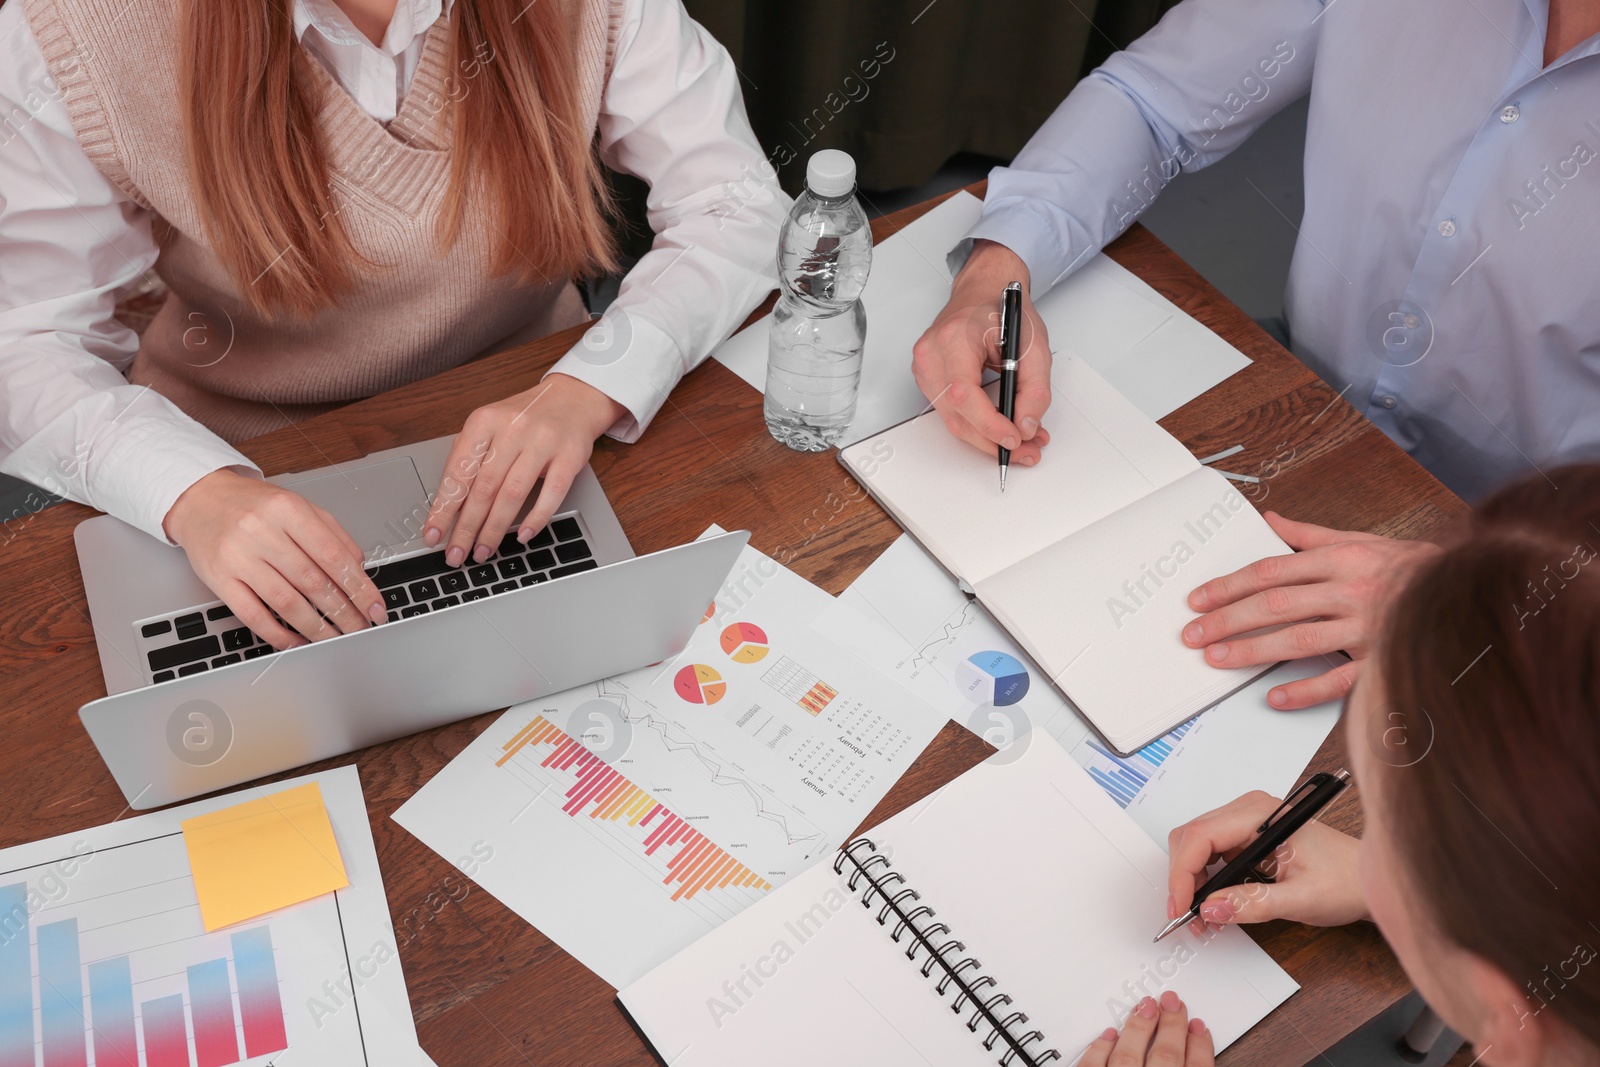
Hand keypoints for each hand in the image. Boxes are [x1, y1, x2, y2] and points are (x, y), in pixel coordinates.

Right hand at [164, 469, 385, 648]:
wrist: (199, 499)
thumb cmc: (253, 505)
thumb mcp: (298, 506)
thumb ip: (332, 534)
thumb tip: (360, 568)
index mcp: (288, 510)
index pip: (334, 556)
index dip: (360, 587)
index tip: (375, 607)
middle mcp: (262, 532)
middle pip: (313, 582)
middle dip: (344, 611)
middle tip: (361, 628)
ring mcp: (238, 557)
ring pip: (286, 602)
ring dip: (316, 627)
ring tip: (336, 638)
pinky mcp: (219, 579)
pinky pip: (253, 615)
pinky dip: (279, 634)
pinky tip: (297, 641)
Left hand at [423, 373, 625, 565]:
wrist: (573, 399)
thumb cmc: (525, 419)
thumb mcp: (490, 427)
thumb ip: (470, 458)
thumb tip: (448, 506)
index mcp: (484, 421)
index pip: (458, 472)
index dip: (444, 508)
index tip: (434, 535)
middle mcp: (512, 429)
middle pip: (483, 488)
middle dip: (466, 527)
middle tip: (456, 554)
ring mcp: (543, 442)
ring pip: (513, 494)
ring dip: (495, 529)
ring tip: (482, 551)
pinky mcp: (570, 457)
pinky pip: (551, 494)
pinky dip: (535, 518)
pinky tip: (521, 535)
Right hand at [912, 240, 1051, 463]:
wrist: (983, 291)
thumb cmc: (1003, 310)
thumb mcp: (1034, 345)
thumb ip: (1035, 389)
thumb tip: (1026, 425)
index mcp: (955, 338)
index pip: (964, 394)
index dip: (989, 424)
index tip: (1015, 439)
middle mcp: (932, 353)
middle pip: (956, 416)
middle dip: (994, 440)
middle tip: (1027, 449)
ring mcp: (924, 367)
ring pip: (952, 421)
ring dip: (986, 438)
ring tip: (1019, 441)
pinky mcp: (927, 378)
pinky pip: (949, 414)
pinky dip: (976, 426)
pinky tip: (998, 427)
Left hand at [1077, 991, 1212, 1066]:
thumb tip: (1195, 1054)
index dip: (1200, 1046)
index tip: (1199, 1028)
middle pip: (1166, 1056)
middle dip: (1171, 1025)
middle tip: (1172, 1001)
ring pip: (1128, 1056)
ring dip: (1138, 1028)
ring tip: (1146, 1006)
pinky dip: (1101, 1050)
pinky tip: (1109, 1034)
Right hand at [1166, 791, 1366, 932]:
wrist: (1367, 880)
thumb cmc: (1346, 880)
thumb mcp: (1302, 899)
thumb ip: (1254, 903)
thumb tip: (1211, 908)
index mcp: (1262, 815)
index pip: (1201, 836)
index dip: (1183, 874)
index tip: (1181, 907)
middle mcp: (1249, 811)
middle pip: (1190, 837)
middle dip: (1183, 878)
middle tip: (1188, 916)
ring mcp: (1246, 822)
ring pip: (1195, 844)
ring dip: (1191, 880)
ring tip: (1201, 914)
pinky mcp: (1246, 837)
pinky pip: (1210, 852)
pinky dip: (1203, 879)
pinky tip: (1214, 901)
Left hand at [1181, 512, 1440, 708]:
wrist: (1471, 590)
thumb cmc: (1409, 567)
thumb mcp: (1359, 540)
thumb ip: (1309, 536)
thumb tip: (1270, 521)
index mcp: (1341, 559)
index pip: (1271, 571)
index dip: (1230, 586)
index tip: (1198, 600)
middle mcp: (1351, 591)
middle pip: (1277, 604)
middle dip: (1228, 619)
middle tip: (1194, 634)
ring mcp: (1368, 627)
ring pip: (1300, 639)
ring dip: (1253, 650)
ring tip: (1218, 659)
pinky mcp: (1384, 660)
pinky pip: (1341, 678)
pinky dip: (1306, 689)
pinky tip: (1275, 696)